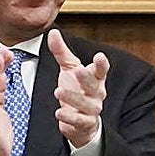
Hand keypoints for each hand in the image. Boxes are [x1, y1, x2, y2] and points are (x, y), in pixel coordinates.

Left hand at [49, 28, 107, 148]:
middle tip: (78, 70)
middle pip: (94, 86)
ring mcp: (91, 109)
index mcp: (95, 79)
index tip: (99, 56)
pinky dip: (69, 118)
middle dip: (86, 78)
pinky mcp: (84, 123)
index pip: (101, 70)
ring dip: (73, 98)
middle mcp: (97, 94)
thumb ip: (61, 52)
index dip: (101, 64)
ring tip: (59, 91)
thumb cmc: (77, 90)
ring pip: (85, 104)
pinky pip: (78, 121)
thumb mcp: (69, 69)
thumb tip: (52, 32)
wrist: (81, 121)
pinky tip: (58, 113)